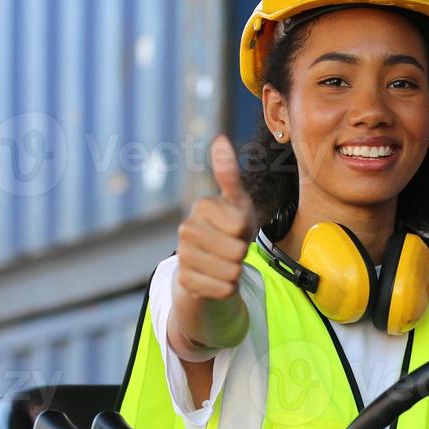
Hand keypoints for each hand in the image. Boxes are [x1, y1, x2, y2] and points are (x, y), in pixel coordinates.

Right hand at [174, 134, 258, 302]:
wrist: (210, 265)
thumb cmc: (229, 229)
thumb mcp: (236, 202)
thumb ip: (228, 174)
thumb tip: (219, 139)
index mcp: (201, 207)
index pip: (240, 225)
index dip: (245, 230)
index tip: (236, 228)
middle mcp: (186, 230)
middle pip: (237, 250)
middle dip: (241, 253)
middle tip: (230, 248)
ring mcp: (183, 256)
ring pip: (231, 272)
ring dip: (235, 271)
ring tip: (224, 263)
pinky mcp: (185, 282)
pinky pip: (224, 289)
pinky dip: (227, 288)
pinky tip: (216, 279)